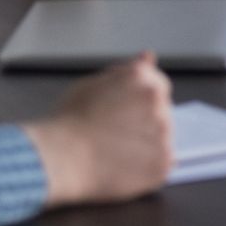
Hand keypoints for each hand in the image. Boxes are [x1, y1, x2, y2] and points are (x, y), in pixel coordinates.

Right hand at [23, 53, 174, 206]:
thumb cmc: (69, 122)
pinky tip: (124, 166)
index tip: (124, 113)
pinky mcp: (163, 162)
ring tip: (116, 150)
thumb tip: (147, 57)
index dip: (139, 101)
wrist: (62, 157)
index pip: (158, 84)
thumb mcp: (91, 84)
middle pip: (162, 110)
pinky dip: (147, 168)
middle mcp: (157, 101)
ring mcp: (163, 132)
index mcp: (140, 78)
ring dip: (147, 143)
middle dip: (144, 120)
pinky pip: (162, 164)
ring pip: (162, 137)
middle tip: (115, 133)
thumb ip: (124, 71)